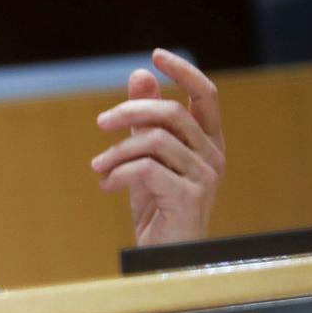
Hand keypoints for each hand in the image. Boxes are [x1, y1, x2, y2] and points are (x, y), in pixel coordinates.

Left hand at [91, 49, 225, 246]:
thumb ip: (145, 120)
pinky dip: (118, 173)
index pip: (206, 94)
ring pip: (155, 141)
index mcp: (208, 142)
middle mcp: (213, 155)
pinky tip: (105, 186)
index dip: (183, 71)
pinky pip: (147, 169)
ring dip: (116, 152)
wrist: (164, 257)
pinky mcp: (189, 197)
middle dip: (130, 112)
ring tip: (98, 168)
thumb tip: (140, 75)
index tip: (155, 55)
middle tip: (101, 123)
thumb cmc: (157, 207)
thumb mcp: (146, 158)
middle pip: (172, 113)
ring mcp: (205, 177)